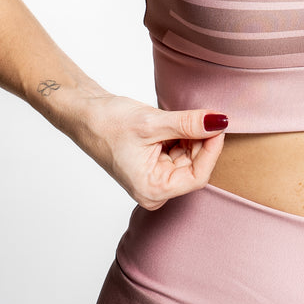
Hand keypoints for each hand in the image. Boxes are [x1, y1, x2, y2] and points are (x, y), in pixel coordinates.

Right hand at [80, 94, 227, 210]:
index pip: (198, 176)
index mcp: (153, 189)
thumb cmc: (108, 123)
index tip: (218, 124)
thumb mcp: (153, 123)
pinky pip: (179, 151)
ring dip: (191, 136)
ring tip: (178, 116)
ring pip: (189, 157)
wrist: (84, 114)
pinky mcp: (154, 165)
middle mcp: (155, 190)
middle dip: (201, 140)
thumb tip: (219, 121)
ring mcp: (155, 178)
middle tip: (200, 113)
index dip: (212, 149)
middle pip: (195, 166)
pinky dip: (182, 135)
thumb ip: (188, 124)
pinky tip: (172, 122)